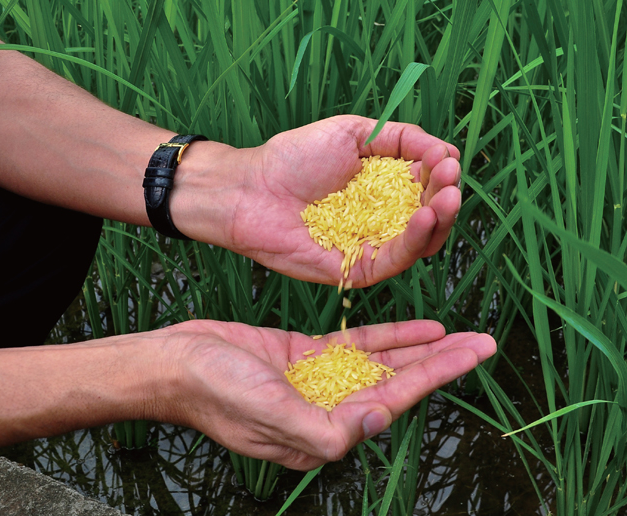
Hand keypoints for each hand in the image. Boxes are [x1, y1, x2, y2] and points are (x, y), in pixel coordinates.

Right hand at [160, 319, 494, 470]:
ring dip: (419, 349)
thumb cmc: (214, 392)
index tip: (472, 355)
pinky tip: (414, 329)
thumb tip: (375, 425)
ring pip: (381, 364)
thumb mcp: (268, 414)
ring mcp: (318, 382)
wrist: (174, 363)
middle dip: (441, 363)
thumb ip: (324, 429)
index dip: (436, 377)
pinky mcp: (305, 356)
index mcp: (324, 433)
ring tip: (457, 333)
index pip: (393, 403)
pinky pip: (355, 346)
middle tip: (482, 342)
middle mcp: (328, 409)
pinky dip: (386, 337)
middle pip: (397, 384)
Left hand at [228, 115, 460, 286]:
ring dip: (440, 218)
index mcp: (383, 188)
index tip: (445, 158)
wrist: (251, 188)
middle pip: (430, 215)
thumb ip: (400, 138)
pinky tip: (424, 216)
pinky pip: (396, 260)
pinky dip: (415, 239)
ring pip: (421, 241)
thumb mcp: (353, 133)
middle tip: (451, 177)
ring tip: (448, 196)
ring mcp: (371, 246)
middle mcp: (382, 219)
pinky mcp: (357, 270)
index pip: (426, 185)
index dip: (440, 173)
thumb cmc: (294, 157)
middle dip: (446, 195)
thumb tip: (445, 150)